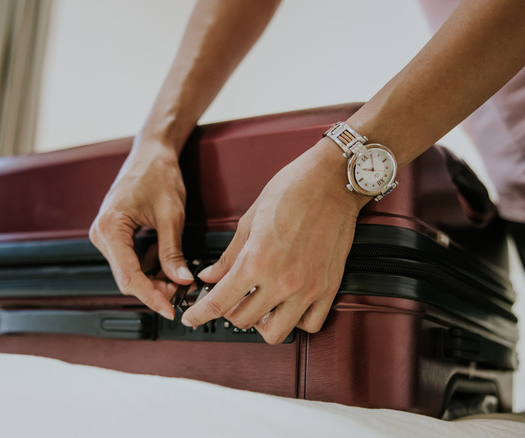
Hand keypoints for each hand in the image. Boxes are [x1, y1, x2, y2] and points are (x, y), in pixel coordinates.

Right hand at [89, 139, 193, 319]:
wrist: (152, 152)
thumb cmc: (158, 173)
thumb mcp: (171, 215)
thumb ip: (173, 251)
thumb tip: (180, 279)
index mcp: (110, 227)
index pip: (129, 276)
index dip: (150, 296)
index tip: (169, 309)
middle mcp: (101, 233)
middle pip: (126, 277)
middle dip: (153, 289)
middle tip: (179, 293)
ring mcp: (106, 234)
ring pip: (129, 271)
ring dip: (152, 279)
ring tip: (177, 279)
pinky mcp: (114, 234)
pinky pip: (130, 259)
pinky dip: (149, 267)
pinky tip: (167, 266)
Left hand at [181, 140, 368, 343]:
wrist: (332, 181)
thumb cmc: (292, 190)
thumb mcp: (249, 220)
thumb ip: (229, 256)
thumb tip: (210, 276)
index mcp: (256, 261)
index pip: (219, 302)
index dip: (199, 314)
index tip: (192, 318)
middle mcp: (282, 281)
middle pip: (243, 320)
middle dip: (230, 312)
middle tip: (230, 298)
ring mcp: (308, 288)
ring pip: (275, 332)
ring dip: (261, 324)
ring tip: (260, 306)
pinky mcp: (329, 288)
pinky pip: (310, 324)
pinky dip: (296, 321)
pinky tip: (288, 306)